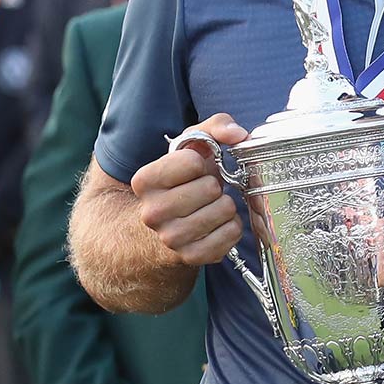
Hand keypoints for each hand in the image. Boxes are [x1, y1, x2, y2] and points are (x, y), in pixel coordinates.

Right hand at [133, 113, 247, 265]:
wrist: (165, 226)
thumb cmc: (182, 181)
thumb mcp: (191, 147)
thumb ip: (216, 127)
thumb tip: (239, 134)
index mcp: (144, 181)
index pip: (191, 162)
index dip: (200, 163)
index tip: (192, 172)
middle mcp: (151, 213)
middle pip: (210, 187)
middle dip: (214, 185)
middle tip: (203, 192)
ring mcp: (170, 238)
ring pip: (224, 210)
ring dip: (225, 205)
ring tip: (210, 207)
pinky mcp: (191, 257)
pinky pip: (231, 234)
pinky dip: (231, 226)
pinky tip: (216, 224)